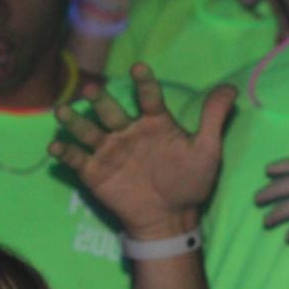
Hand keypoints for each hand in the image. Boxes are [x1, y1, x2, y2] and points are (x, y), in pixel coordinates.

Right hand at [52, 64, 235, 236]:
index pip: (149, 97)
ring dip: (74, 120)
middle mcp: (128, 131)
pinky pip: (77, 159)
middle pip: (111, 110)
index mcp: (155, 123)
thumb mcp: (207, 151)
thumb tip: (232, 88)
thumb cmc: (190, 183)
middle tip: (91, 88)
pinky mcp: (94, 172)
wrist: (171, 219)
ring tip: (62, 110)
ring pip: (88, 129)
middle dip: (100, 99)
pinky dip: (65, 152)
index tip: (139, 68)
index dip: (144, 82)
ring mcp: (110, 151)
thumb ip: (214, 119)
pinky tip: (56, 146)